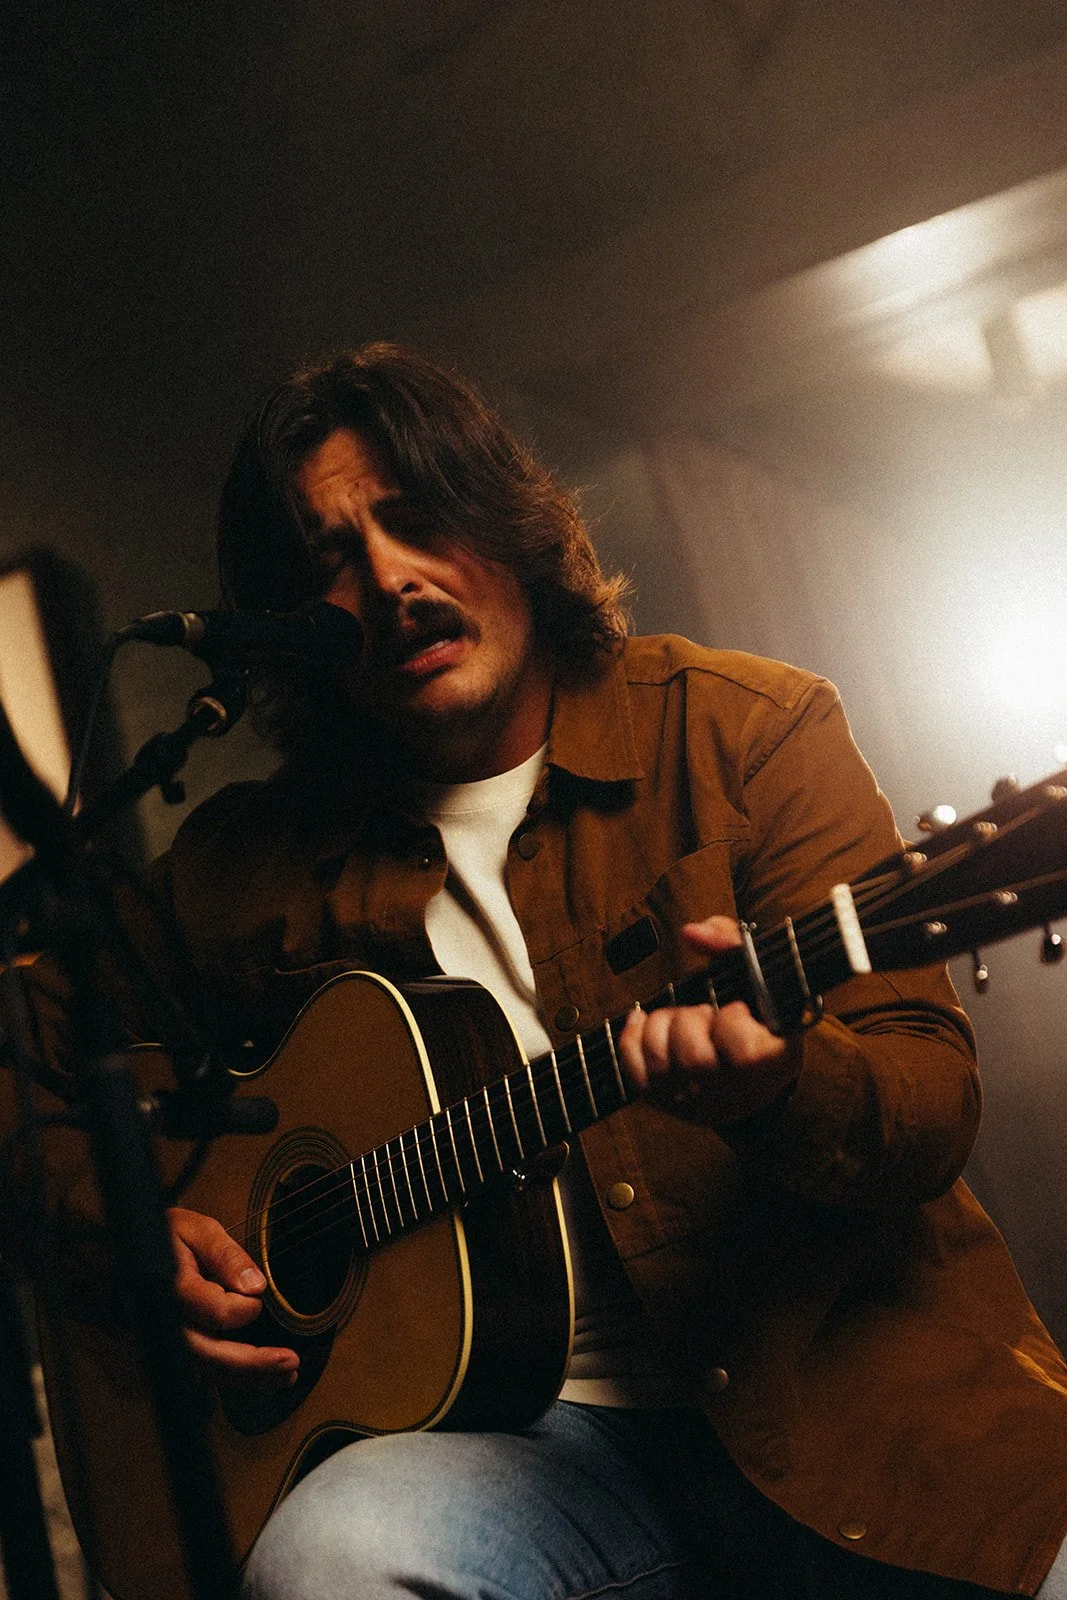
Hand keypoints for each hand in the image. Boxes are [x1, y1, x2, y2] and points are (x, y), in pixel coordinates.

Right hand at [168, 1206, 298, 1384]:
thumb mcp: (195, 1229)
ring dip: (248, 1377)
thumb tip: (255, 1287)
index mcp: (170, 1287)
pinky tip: (264, 1377)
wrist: (120, 1255)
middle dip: (252, 1363)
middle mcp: (165, 1321)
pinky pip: (204, 1369)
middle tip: (290, 1363)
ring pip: (206, 1369)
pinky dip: (235, 1376)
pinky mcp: (173, 1348)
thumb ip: (225, 1255)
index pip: (215, 1312)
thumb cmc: (163, 1237)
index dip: (244, 1308)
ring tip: (287, 1376)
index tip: (257, 1294)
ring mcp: (165, 1340)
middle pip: (208, 1353)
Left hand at [618, 916, 801, 1126]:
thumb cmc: (756, 1014)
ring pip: (661, 1064)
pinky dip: (632, 1038)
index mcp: (774, 1062)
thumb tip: (692, 932)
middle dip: (690, 1020)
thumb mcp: (759, 975)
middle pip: (694, 1058)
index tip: (737, 1008)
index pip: (745, 1053)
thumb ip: (731, 942)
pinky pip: (634, 1070)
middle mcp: (736, 1091)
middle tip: (704, 1013)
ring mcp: (699, 1101)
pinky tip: (645, 1021)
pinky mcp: (667, 1101)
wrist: (751, 1069)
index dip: (732, 1022)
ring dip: (661, 1028)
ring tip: (678, 1019)